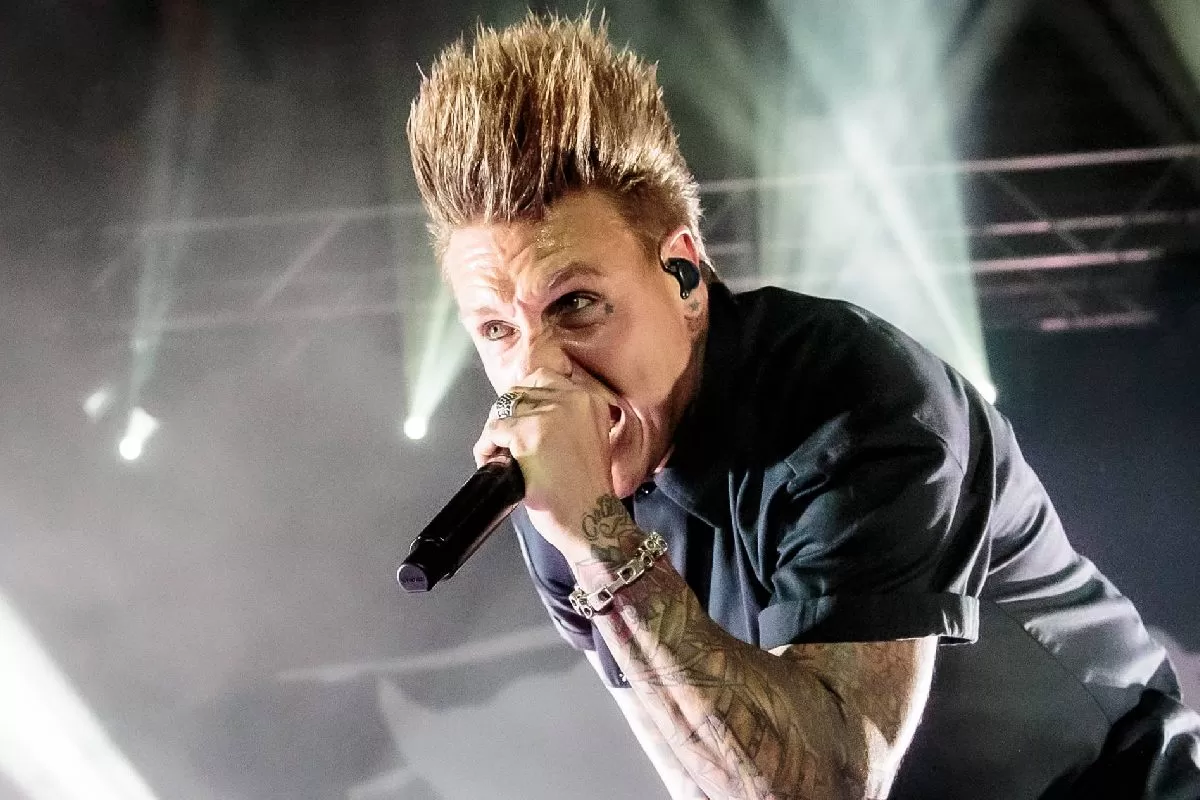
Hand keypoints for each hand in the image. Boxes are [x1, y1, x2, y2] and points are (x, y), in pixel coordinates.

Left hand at [474, 368, 615, 559]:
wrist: (592, 520)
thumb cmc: (586, 491)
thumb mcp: (587, 438)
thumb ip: (566, 417)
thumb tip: (527, 408)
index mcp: (590, 400)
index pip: (543, 378)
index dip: (525, 400)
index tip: (519, 421)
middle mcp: (573, 399)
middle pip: (519, 391)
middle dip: (508, 416)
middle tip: (506, 443)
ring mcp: (551, 415)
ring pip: (504, 410)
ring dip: (496, 434)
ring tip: (500, 456)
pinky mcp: (530, 434)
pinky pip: (493, 431)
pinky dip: (486, 448)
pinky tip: (495, 464)